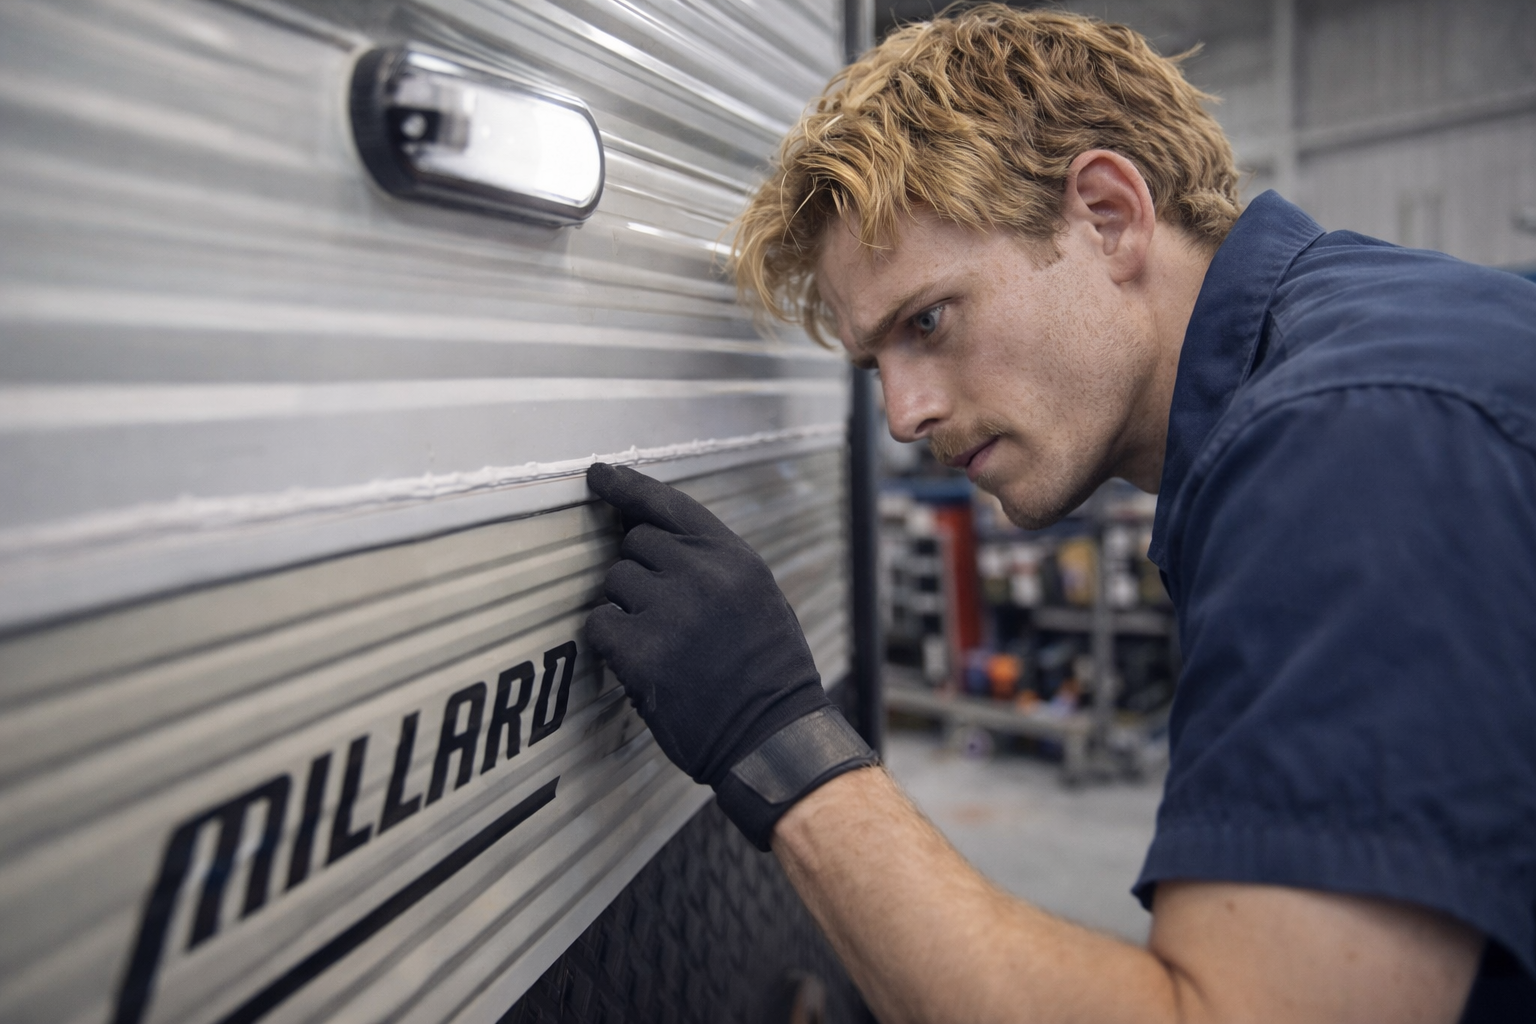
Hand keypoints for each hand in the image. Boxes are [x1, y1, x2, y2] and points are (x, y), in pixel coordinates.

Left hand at [583, 462, 830, 785]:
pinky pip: (599, 622)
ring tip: (664, 642)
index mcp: (735, 558)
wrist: (770, 736)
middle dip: (639, 571)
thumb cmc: (766, 669)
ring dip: (627, 606)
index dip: (626, 486)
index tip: (597, 475)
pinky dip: (611, 640)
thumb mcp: (756, 596)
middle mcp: (703, 575)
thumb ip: (710, 561)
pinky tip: (641, 661)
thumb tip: (643, 532)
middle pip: (634, 544)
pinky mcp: (641, 651)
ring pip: (614, 582)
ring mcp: (670, 612)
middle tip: (665, 613)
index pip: (668, 504)